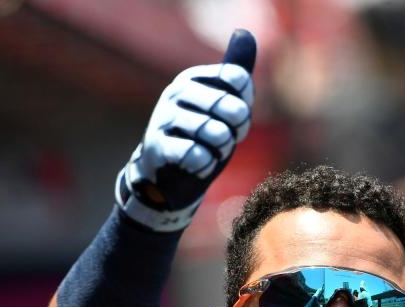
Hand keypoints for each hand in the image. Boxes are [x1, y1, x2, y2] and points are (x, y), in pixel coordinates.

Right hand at [116, 29, 255, 231]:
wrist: (168, 174)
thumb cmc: (201, 136)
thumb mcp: (221, 105)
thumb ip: (235, 73)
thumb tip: (245, 34)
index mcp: (192, 78)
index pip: (238, 80)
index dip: (246, 105)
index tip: (237, 118)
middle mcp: (175, 92)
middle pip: (230, 107)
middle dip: (237, 130)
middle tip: (228, 139)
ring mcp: (164, 118)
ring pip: (215, 133)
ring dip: (223, 149)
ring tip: (214, 152)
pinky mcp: (158, 147)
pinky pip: (197, 155)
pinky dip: (207, 165)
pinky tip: (200, 165)